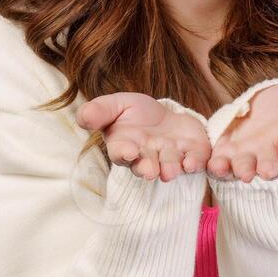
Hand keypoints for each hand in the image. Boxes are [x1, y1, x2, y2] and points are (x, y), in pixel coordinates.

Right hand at [77, 93, 210, 181]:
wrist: (165, 115)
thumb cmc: (135, 113)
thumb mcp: (116, 105)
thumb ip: (99, 111)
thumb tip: (83, 117)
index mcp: (125, 146)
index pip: (121, 153)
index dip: (124, 153)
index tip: (128, 151)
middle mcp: (147, 157)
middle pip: (146, 166)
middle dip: (148, 169)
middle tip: (150, 171)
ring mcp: (170, 158)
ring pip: (170, 167)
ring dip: (171, 168)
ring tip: (171, 170)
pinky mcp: (192, 154)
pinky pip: (194, 162)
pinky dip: (195, 163)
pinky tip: (192, 162)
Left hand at [207, 84, 277, 184]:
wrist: (257, 105)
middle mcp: (268, 154)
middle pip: (268, 165)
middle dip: (268, 169)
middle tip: (267, 171)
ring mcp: (246, 155)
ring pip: (244, 167)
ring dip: (242, 170)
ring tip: (242, 172)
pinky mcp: (225, 153)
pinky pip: (221, 163)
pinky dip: (217, 167)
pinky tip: (214, 165)